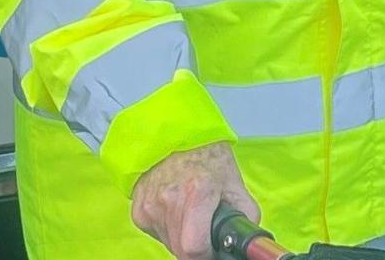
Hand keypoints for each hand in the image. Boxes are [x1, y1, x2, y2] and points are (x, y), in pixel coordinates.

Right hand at [131, 142, 255, 259]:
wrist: (178, 136)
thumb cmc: (208, 158)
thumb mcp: (235, 184)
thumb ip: (245, 217)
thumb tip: (246, 244)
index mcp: (197, 192)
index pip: (194, 248)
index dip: (207, 255)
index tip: (214, 250)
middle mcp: (169, 199)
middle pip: (181, 249)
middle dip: (196, 248)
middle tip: (206, 231)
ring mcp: (150, 205)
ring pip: (168, 243)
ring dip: (182, 237)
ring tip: (191, 213)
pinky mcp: (138, 209)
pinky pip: (156, 232)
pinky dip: (168, 229)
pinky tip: (175, 209)